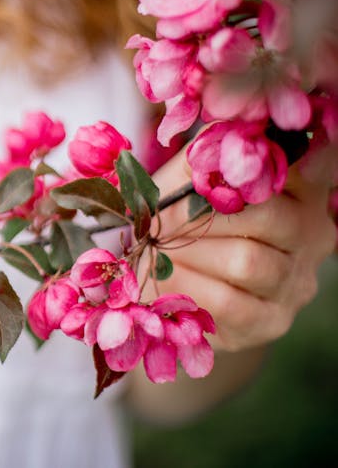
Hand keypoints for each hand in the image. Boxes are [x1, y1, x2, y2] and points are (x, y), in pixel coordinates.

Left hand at [150, 149, 334, 351]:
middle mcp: (311, 234)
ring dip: (191, 252)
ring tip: (159, 246)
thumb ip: (202, 160)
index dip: (275, 165)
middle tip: (161, 219)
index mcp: (299, 190)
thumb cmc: (179, 217)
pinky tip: (165, 277)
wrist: (167, 279)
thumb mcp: (187, 179)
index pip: (312, 166)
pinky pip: (229, 303)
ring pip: (248, 262)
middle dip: (204, 217)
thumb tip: (205, 150)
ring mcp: (296, 281)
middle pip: (269, 218)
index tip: (227, 168)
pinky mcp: (272, 321)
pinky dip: (188, 286)